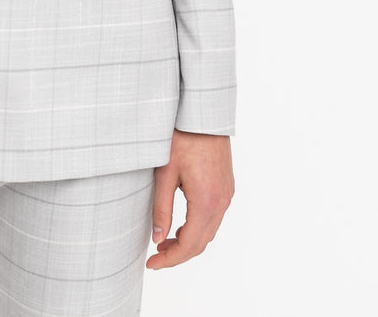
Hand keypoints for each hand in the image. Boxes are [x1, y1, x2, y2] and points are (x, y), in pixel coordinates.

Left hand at [147, 129, 232, 269]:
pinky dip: (197, 227)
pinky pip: (214, 217)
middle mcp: (221, 202)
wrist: (203, 113)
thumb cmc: (182, 137)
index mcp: (206, 202)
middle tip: (155, 257)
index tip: (151, 264)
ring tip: (164, 242)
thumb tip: (158, 238)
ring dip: (188, 241)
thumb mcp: (164, 173)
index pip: (189, 245)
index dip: (170, 260)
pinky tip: (181, 224)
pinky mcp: (226, 186)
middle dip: (178, 254)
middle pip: (201, 243)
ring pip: (209, 231)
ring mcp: (226, 194)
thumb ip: (161, 208)